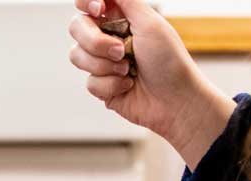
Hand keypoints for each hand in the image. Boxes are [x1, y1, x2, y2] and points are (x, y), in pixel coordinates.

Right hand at [67, 0, 234, 167]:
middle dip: (96, 42)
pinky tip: (129, 85)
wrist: (174, 100)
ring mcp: (103, 62)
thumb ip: (125, 0)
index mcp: (120, 18)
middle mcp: (109, 37)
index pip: (89, 3)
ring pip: (77, 56)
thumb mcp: (150, 22)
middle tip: (121, 51)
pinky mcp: (102, 87)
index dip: (87, 3)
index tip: (99, 8)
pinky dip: (111, 85)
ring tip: (129, 70)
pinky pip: (89, 82)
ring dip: (105, 66)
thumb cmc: (169, 61)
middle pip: (76, 28)